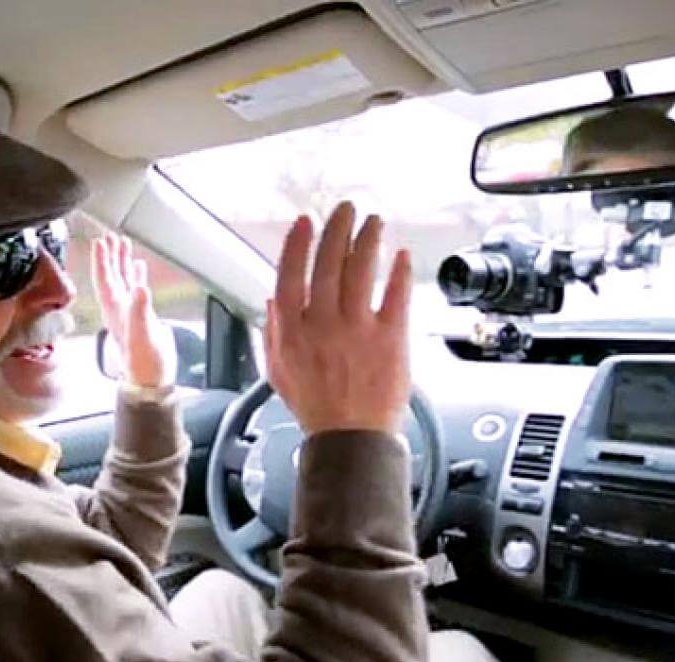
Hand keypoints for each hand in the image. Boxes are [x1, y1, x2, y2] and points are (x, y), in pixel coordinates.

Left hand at [92, 232, 175, 388]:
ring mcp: (130, 311)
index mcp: (115, 310)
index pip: (104, 279)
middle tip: (110, 236)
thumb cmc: (145, 362)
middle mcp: (119, 308)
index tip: (100, 241)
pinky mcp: (142, 316)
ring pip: (123, 279)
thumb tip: (140, 287)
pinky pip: (136, 289)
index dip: (102, 260)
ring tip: (123, 243)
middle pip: (111, 275)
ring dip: (121, 261)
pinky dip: (136, 275)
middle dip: (110, 255)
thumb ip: (140, 311)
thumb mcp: (142, 335)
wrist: (152, 379)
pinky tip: (139, 267)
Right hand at [264, 202, 412, 435]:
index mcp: (293, 331)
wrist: (350, 439)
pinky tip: (401, 256)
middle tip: (346, 210)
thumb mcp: (279, 371)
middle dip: (338, 229)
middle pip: (328, 263)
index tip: (306, 222)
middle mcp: (323, 324)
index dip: (298, 244)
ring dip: (368, 239)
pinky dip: (399, 272)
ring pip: (361, 270)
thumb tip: (272, 299)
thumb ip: (273, 332)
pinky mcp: (390, 338)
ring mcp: (357, 329)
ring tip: (374, 222)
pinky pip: (395, 295)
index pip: (291, 274)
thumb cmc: (316, 408)